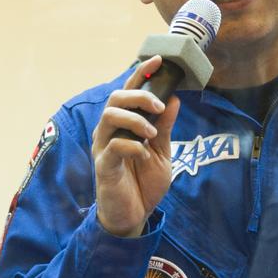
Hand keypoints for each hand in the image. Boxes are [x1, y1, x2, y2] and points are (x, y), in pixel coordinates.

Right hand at [91, 54, 180, 237]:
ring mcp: (103, 148)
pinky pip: (114, 147)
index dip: (141, 73)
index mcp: (123, 125)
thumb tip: (175, 100)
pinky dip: (133, 146)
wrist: (134, 216)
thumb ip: (164, 128)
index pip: (128, 92)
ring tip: (151, 134)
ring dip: (135, 120)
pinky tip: (143, 155)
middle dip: (140, 96)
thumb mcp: (160, 152)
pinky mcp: (103, 166)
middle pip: (115, 99)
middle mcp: (109, 132)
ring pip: (110, 117)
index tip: (159, 60)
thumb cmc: (142, 183)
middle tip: (160, 107)